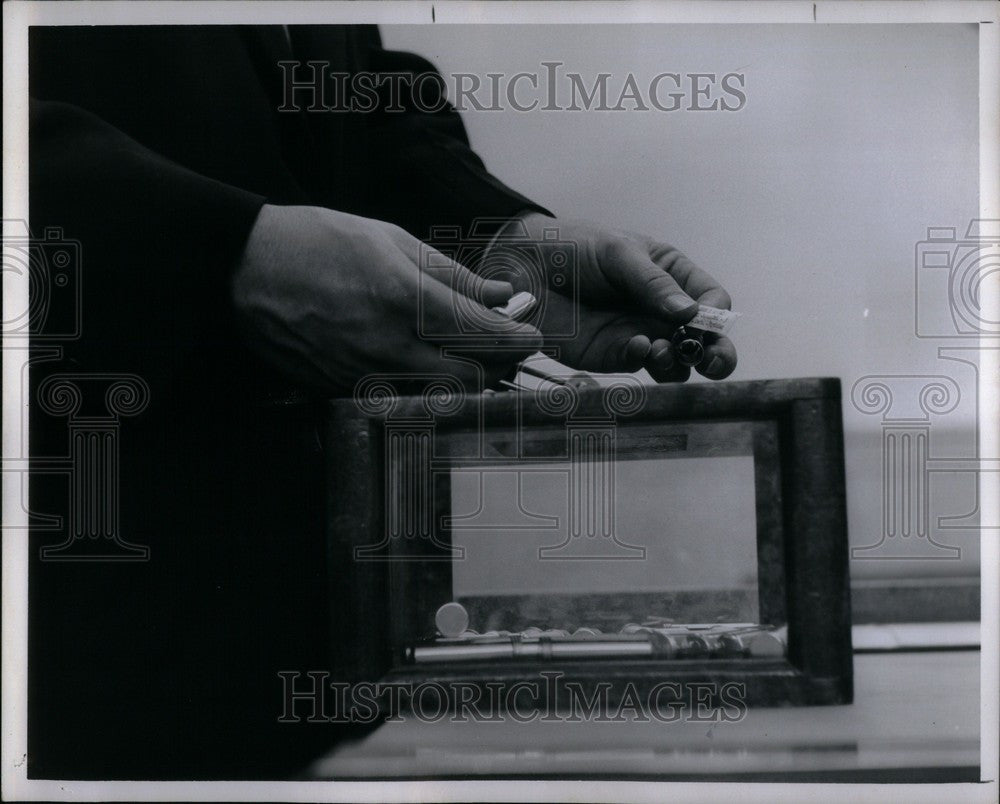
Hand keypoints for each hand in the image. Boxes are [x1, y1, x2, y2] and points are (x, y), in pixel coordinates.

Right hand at [231, 204, 542, 392]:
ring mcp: (363, 373)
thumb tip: (500, 294)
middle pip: (470, 374)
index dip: (516, 337)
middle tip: (503, 343)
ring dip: (463, 375)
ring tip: (465, 349)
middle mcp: (386, 344)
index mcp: (402, 298)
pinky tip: (419, 358)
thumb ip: (452, 275)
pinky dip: (423, 382)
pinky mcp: (342, 388)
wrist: (244, 269)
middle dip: (497, 362)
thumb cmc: (316, 243)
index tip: (532, 334)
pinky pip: (401, 395)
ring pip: (438, 392)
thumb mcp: (390, 241)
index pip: (481, 332)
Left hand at [490, 212, 736, 380]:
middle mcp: (661, 310)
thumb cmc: (572, 247)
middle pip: (704, 340)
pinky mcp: (611, 354)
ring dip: (679, 362)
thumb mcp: (617, 252)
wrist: (522, 266)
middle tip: (714, 362)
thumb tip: (691, 312)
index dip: (716, 315)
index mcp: (671, 275)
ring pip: (676, 362)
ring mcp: (639, 334)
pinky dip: (644, 360)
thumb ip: (653, 282)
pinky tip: (637, 346)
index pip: (711, 300)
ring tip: (663, 350)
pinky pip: (639, 365)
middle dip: (716, 354)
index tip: (706, 320)